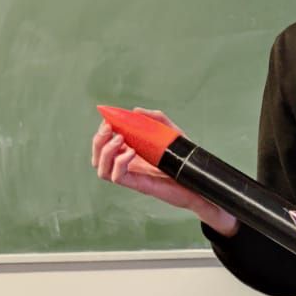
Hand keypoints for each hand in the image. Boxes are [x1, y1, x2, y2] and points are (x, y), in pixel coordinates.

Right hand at [91, 107, 237, 234]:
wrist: (198, 181)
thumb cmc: (184, 159)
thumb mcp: (171, 132)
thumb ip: (155, 119)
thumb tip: (135, 111)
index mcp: (130, 153)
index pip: (104, 145)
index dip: (102, 132)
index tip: (109, 120)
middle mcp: (127, 165)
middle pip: (98, 157)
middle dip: (98, 140)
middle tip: (110, 128)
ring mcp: (133, 176)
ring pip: (102, 169)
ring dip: (106, 151)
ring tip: (121, 139)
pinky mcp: (140, 185)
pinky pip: (118, 177)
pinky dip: (119, 162)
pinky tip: (132, 152)